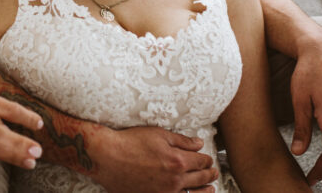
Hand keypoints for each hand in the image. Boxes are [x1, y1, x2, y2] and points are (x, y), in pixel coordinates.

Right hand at [89, 126, 217, 192]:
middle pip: (200, 179)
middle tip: (214, 172)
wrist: (108, 157)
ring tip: (211, 189)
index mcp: (177, 161)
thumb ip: (182, 141)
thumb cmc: (131, 142)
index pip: (200, 162)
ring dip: (205, 192)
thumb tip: (199, 144)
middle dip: (209, 175)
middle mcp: (174, 180)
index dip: (206, 160)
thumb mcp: (159, 134)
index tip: (208, 159)